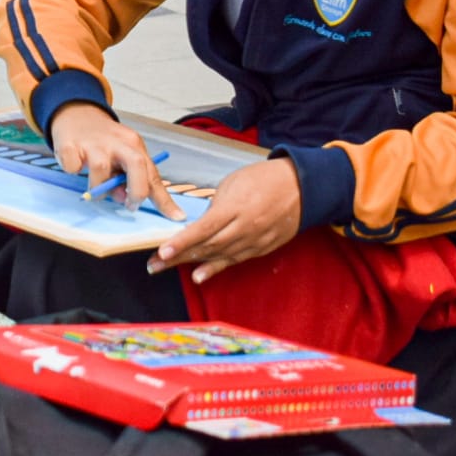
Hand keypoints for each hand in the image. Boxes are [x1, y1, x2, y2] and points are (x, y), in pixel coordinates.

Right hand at [49, 102, 183, 219]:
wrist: (75, 114)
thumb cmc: (101, 142)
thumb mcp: (120, 156)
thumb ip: (127, 178)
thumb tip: (125, 200)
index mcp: (134, 145)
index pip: (153, 175)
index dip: (164, 199)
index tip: (177, 218)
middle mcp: (118, 142)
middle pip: (136, 164)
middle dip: (137, 190)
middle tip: (129, 205)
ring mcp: (94, 142)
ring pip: (101, 168)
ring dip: (99, 186)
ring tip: (95, 186)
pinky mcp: (70, 144)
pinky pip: (73, 166)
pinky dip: (73, 171)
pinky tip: (75, 167)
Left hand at [149, 159, 301, 283]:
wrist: (302, 187)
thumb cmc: (263, 178)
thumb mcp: (233, 184)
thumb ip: (215, 207)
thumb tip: (198, 225)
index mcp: (236, 207)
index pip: (204, 228)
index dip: (182, 241)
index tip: (162, 250)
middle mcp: (245, 228)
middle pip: (207, 246)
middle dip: (177, 256)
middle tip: (153, 264)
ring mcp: (255, 241)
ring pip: (218, 256)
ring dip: (190, 263)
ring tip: (165, 268)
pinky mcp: (262, 249)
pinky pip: (235, 261)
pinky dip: (215, 269)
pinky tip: (198, 277)